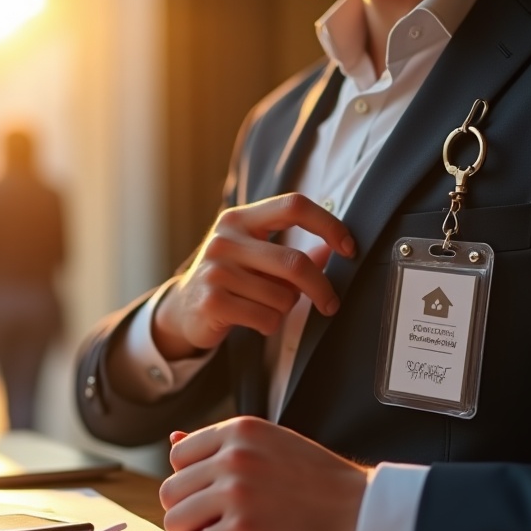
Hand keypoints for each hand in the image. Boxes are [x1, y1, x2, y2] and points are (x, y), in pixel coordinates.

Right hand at [153, 193, 354, 358]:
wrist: (183, 309)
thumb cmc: (228, 280)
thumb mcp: (255, 257)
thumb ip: (291, 252)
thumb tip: (333, 251)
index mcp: (240, 219)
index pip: (293, 206)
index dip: (328, 225)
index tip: (347, 247)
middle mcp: (225, 239)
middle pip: (295, 262)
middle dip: (321, 287)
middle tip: (330, 303)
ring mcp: (216, 270)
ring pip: (282, 297)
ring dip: (284, 309)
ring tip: (264, 307)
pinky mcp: (212, 301)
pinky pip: (266, 318)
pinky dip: (269, 324)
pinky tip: (252, 319)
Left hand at [159, 416, 366, 530]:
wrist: (361, 513)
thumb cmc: (320, 482)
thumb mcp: (272, 444)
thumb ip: (223, 444)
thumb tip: (173, 437)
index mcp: (239, 431)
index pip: (178, 456)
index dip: (194, 480)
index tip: (217, 493)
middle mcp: (233, 458)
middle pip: (170, 491)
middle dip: (190, 510)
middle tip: (220, 520)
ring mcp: (236, 495)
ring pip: (175, 521)